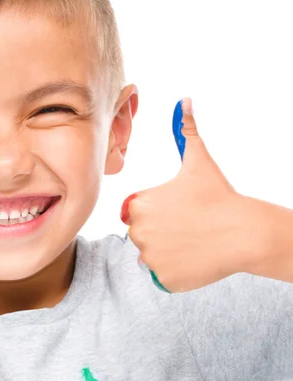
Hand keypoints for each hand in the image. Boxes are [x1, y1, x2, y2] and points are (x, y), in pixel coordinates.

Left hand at [121, 99, 244, 292]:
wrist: (245, 233)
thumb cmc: (219, 195)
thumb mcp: (198, 160)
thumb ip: (186, 131)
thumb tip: (183, 100)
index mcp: (138, 206)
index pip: (135, 212)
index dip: (157, 210)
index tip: (178, 209)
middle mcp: (137, 233)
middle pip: (142, 234)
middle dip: (161, 230)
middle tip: (189, 225)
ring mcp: (150, 259)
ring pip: (151, 255)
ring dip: (167, 251)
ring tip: (192, 240)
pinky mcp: (163, 279)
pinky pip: (163, 274)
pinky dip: (176, 270)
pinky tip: (195, 258)